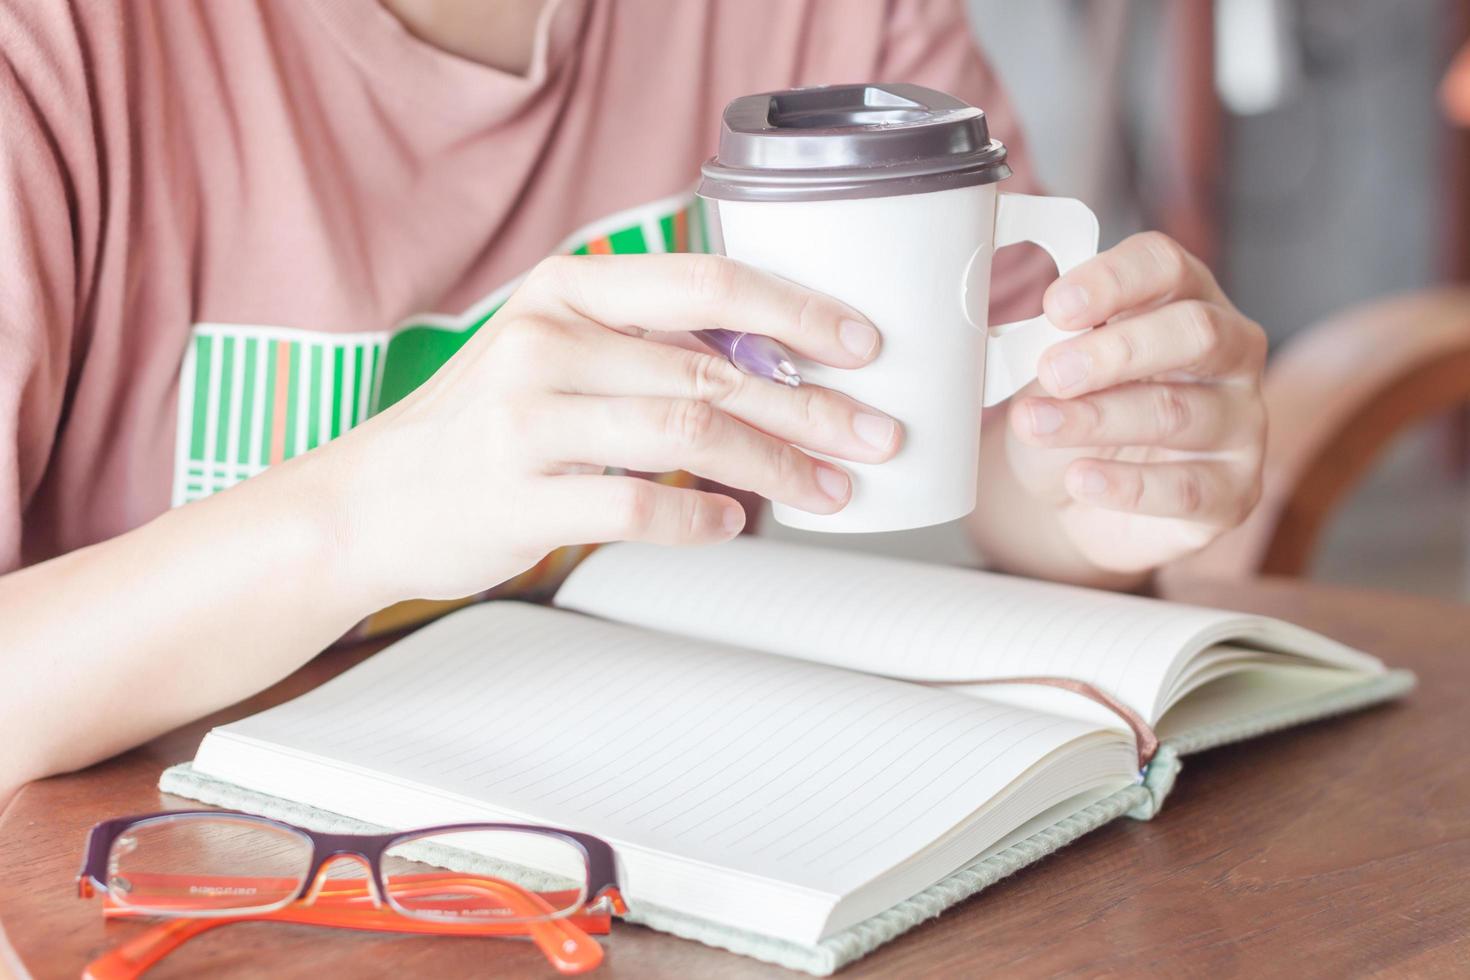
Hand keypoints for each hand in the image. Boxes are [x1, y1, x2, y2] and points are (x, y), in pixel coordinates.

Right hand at [324, 254, 900, 602]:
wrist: (373, 500)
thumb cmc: (482, 425)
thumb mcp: (554, 350)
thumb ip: (647, 344)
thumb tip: (776, 361)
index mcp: (567, 288)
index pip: (707, 280)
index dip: (799, 310)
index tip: (863, 343)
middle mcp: (547, 340)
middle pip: (715, 369)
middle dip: (814, 409)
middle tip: (875, 436)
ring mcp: (529, 419)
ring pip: (692, 435)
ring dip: (778, 469)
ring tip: (829, 492)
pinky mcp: (521, 498)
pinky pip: (641, 508)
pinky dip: (702, 521)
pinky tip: (732, 525)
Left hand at [1003, 232, 1266, 573]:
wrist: (1076, 499)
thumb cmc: (1077, 417)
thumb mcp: (1056, 373)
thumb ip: (1056, 347)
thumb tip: (1035, 341)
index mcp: (1187, 300)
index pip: (1168, 267)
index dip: (1114, 281)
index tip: (1056, 306)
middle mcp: (1231, 354)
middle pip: (1196, 331)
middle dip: (1117, 350)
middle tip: (1053, 371)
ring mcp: (1241, 424)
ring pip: (1176, 412)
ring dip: (1096, 418)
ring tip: (1036, 425)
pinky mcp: (1234, 491)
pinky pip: (1185, 488)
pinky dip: (1125, 485)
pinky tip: (1081, 478)